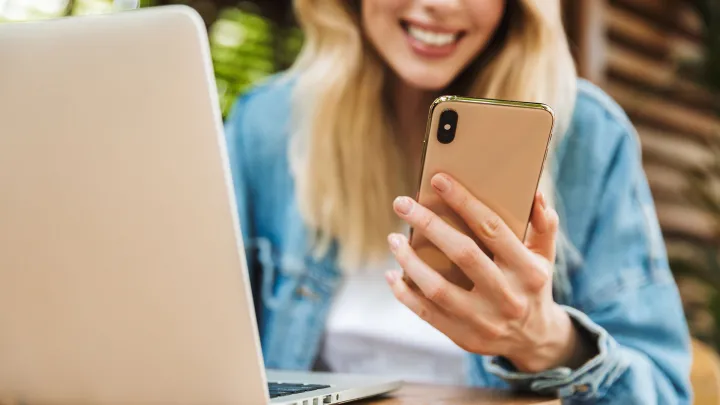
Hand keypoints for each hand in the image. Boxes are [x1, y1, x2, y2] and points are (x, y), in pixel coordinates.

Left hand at [386, 173, 586, 372]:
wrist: (533, 339)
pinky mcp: (464, 337)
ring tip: (394, 239)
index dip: (464, 202)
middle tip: (402, 203)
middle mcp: (507, 296)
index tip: (438, 180)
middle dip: (429, 224)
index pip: (493, 228)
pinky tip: (392, 274)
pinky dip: (405, 293)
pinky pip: (426, 313)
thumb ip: (543, 225)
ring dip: (410, 261)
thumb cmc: (532, 285)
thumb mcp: (545, 256)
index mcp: (528, 271)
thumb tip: (535, 194)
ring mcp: (484, 321)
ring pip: (438, 288)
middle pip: (463, 254)